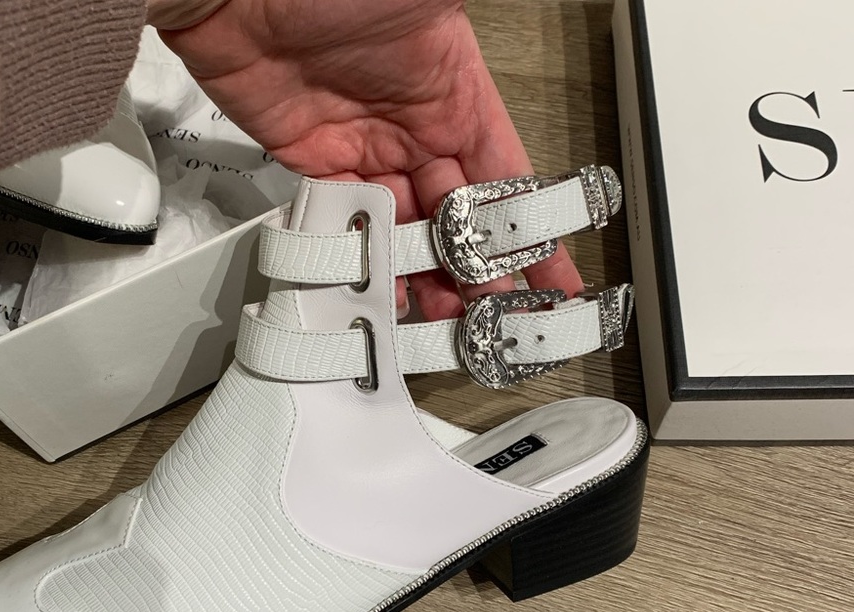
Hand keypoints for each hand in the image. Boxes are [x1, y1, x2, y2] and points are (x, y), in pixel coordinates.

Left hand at [150, 0, 582, 318]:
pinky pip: (351, 226)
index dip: (531, 233)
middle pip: (458, 219)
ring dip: (429, 280)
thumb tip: (506, 126)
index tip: (552, 281)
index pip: (506, 179)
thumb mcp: (433, 14)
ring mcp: (365, 152)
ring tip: (446, 323)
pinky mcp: (315, 167)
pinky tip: (386, 292)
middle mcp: (415, 129)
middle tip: (495, 321)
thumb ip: (473, 79)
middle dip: (480, 272)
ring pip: (408, 232)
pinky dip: (369, 261)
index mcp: (456, 96)